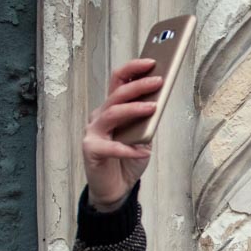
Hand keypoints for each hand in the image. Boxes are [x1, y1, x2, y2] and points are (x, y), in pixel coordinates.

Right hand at [82, 58, 162, 209]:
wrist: (116, 189)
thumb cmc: (128, 160)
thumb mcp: (143, 137)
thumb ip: (147, 120)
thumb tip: (159, 101)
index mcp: (112, 108)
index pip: (119, 81)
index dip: (133, 68)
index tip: (153, 61)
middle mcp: (100, 116)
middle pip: (117, 93)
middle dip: (139, 85)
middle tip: (159, 80)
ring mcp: (93, 132)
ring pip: (112, 113)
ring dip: (134, 109)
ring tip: (153, 108)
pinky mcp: (91, 150)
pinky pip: (111, 146)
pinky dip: (128, 148)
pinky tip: (143, 150)